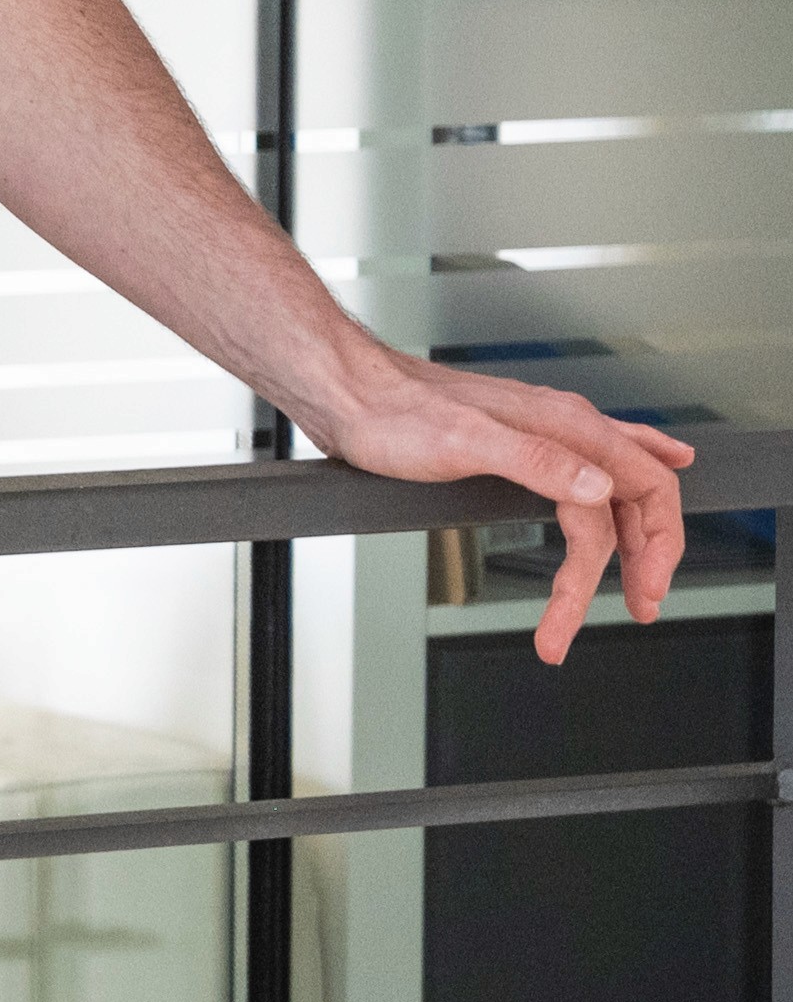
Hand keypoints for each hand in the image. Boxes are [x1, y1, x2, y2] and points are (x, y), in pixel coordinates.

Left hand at [296, 347, 694, 662]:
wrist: (348, 393)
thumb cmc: (394, 413)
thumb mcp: (465, 442)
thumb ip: (536, 461)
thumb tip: (598, 490)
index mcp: (567, 425)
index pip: (645, 490)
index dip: (654, 549)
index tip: (642, 597)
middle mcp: (564, 427)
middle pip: (638, 497)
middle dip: (645, 558)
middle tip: (641, 608)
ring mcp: (543, 437)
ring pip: (612, 493)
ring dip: (624, 547)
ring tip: (627, 590)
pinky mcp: (517, 449)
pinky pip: (585, 475)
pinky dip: (613, 501)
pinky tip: (617, 501)